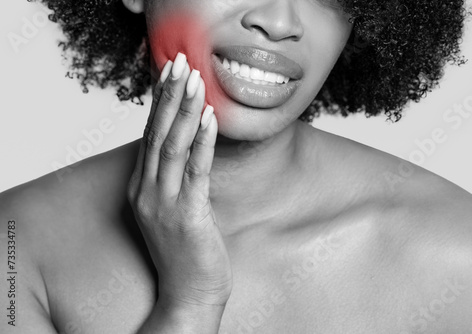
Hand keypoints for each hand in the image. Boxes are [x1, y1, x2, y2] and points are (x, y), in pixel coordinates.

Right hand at [127, 52, 231, 308]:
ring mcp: (163, 204)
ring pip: (173, 146)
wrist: (188, 294)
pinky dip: (203, 142)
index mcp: (142, 188)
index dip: (161, 102)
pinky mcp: (186, 216)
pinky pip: (195, 171)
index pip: (150, 135)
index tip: (170, 73)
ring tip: (195, 80)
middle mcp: (146, 192)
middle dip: (170, 96)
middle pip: (157, 133)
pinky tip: (210, 119)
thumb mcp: (173, 208)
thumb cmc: (186, 250)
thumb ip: (175, 178)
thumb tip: (191, 145)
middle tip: (180, 63)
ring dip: (186, 111)